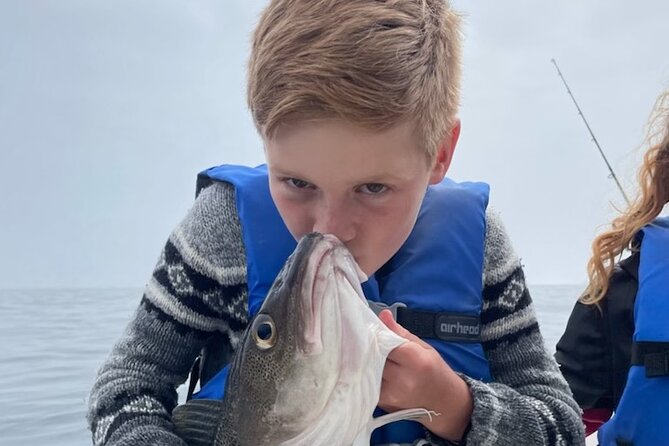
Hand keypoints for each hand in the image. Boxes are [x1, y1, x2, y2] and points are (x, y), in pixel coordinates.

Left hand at [377, 309, 472, 440]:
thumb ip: (400, 332)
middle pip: (374, 357)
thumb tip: (383, 315)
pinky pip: (368, 383)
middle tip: (372, 343)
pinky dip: (369, 375)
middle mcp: (402, 380)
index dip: (376, 335)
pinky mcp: (383, 403)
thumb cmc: (434, 370)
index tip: (373, 330)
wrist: (443, 402)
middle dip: (371, 349)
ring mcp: (392, 394)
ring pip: (368, 370)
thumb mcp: (423, 346)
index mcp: (415, 361)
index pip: (384, 342)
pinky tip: (376, 371)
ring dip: (368, 362)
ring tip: (376, 358)